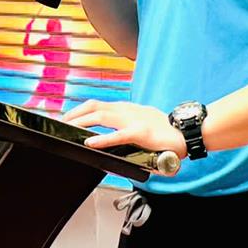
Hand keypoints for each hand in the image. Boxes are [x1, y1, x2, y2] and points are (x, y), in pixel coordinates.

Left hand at [63, 99, 184, 157]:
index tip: (67, 117)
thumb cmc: (165, 131)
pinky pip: (116, 135)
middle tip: (61, 123)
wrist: (185, 132)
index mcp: (127, 109)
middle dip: (74, 114)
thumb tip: (113, 134)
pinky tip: (89, 143)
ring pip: (100, 116)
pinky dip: (101, 138)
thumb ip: (127, 126)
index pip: (98, 105)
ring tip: (68, 128)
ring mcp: (133, 120)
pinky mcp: (140, 133)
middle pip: (94, 106)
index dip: (80, 110)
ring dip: (81, 122)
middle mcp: (127, 111)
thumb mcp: (142, 123)